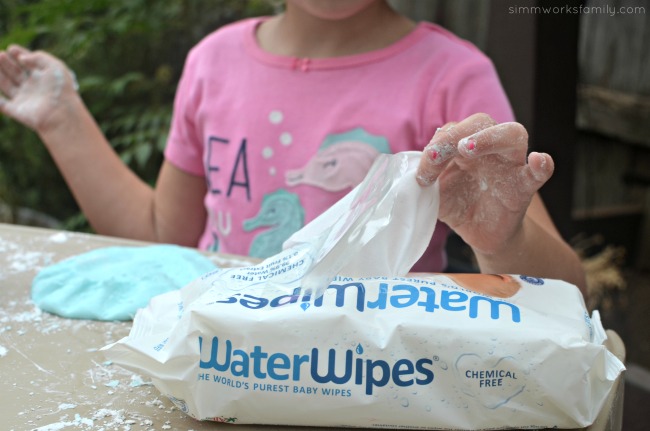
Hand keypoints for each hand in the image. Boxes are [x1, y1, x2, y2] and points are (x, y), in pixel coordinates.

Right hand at [0, 45, 78, 131]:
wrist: (61, 113)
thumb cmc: (61, 89)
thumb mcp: (55, 66)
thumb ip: (39, 57)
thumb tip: (21, 58)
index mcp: (43, 78)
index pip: (28, 64)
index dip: (19, 55)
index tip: (11, 48)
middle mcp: (33, 88)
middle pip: (16, 73)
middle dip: (6, 63)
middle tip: (0, 55)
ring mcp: (24, 99)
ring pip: (6, 85)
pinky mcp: (17, 111)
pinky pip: (2, 105)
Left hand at [416, 113, 553, 255]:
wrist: (480, 233)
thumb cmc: (460, 204)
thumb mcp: (437, 191)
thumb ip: (427, 178)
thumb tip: (412, 172)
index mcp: (467, 145)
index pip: (453, 130)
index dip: (436, 146)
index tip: (422, 174)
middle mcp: (490, 149)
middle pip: (482, 122)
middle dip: (458, 133)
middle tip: (439, 152)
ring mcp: (510, 165)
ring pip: (513, 134)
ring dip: (489, 138)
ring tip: (467, 149)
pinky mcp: (524, 188)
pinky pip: (539, 172)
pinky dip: (542, 165)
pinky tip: (538, 160)